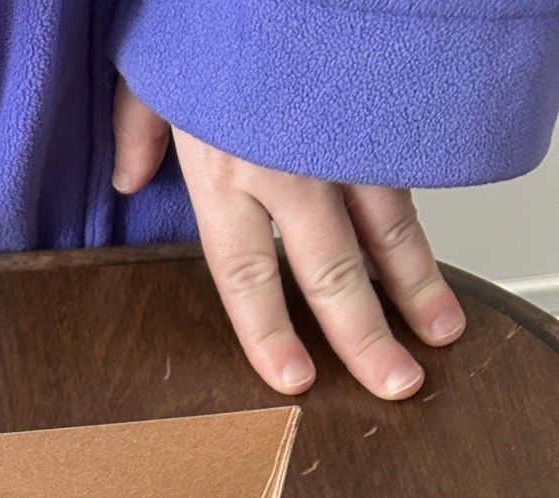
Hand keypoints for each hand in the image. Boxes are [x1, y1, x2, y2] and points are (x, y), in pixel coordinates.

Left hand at [112, 79, 465, 399]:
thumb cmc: (218, 2)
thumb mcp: (155, 60)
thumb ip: (141, 125)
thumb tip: (131, 178)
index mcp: (224, 167)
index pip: (245, 277)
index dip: (269, 336)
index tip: (295, 380)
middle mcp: (289, 165)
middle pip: (331, 272)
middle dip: (365, 336)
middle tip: (395, 386)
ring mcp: (345, 138)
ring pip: (387, 232)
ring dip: (416, 290)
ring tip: (438, 337)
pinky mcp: (383, 108)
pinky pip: (405, 179)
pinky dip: (423, 227)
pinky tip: (440, 264)